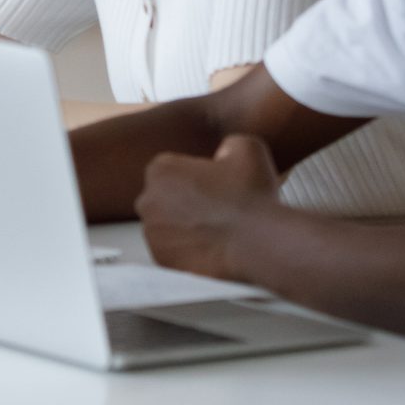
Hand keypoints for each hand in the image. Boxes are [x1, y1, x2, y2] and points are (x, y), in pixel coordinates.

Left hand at [138, 136, 283, 282]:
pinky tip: (212, 248)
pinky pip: (173, 252)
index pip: (172, 171)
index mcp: (160, 169)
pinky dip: (188, 251)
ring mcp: (152, 233)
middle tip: (216, 210)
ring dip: (186, 228)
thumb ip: (226, 144)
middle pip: (165, 199)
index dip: (195, 179)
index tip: (214, 187)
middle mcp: (148, 200)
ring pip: (167, 227)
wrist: (256, 243)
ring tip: (217, 231)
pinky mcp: (162, 260)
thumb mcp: (246, 148)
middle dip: (186, 204)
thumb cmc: (250, 196)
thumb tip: (223, 154)